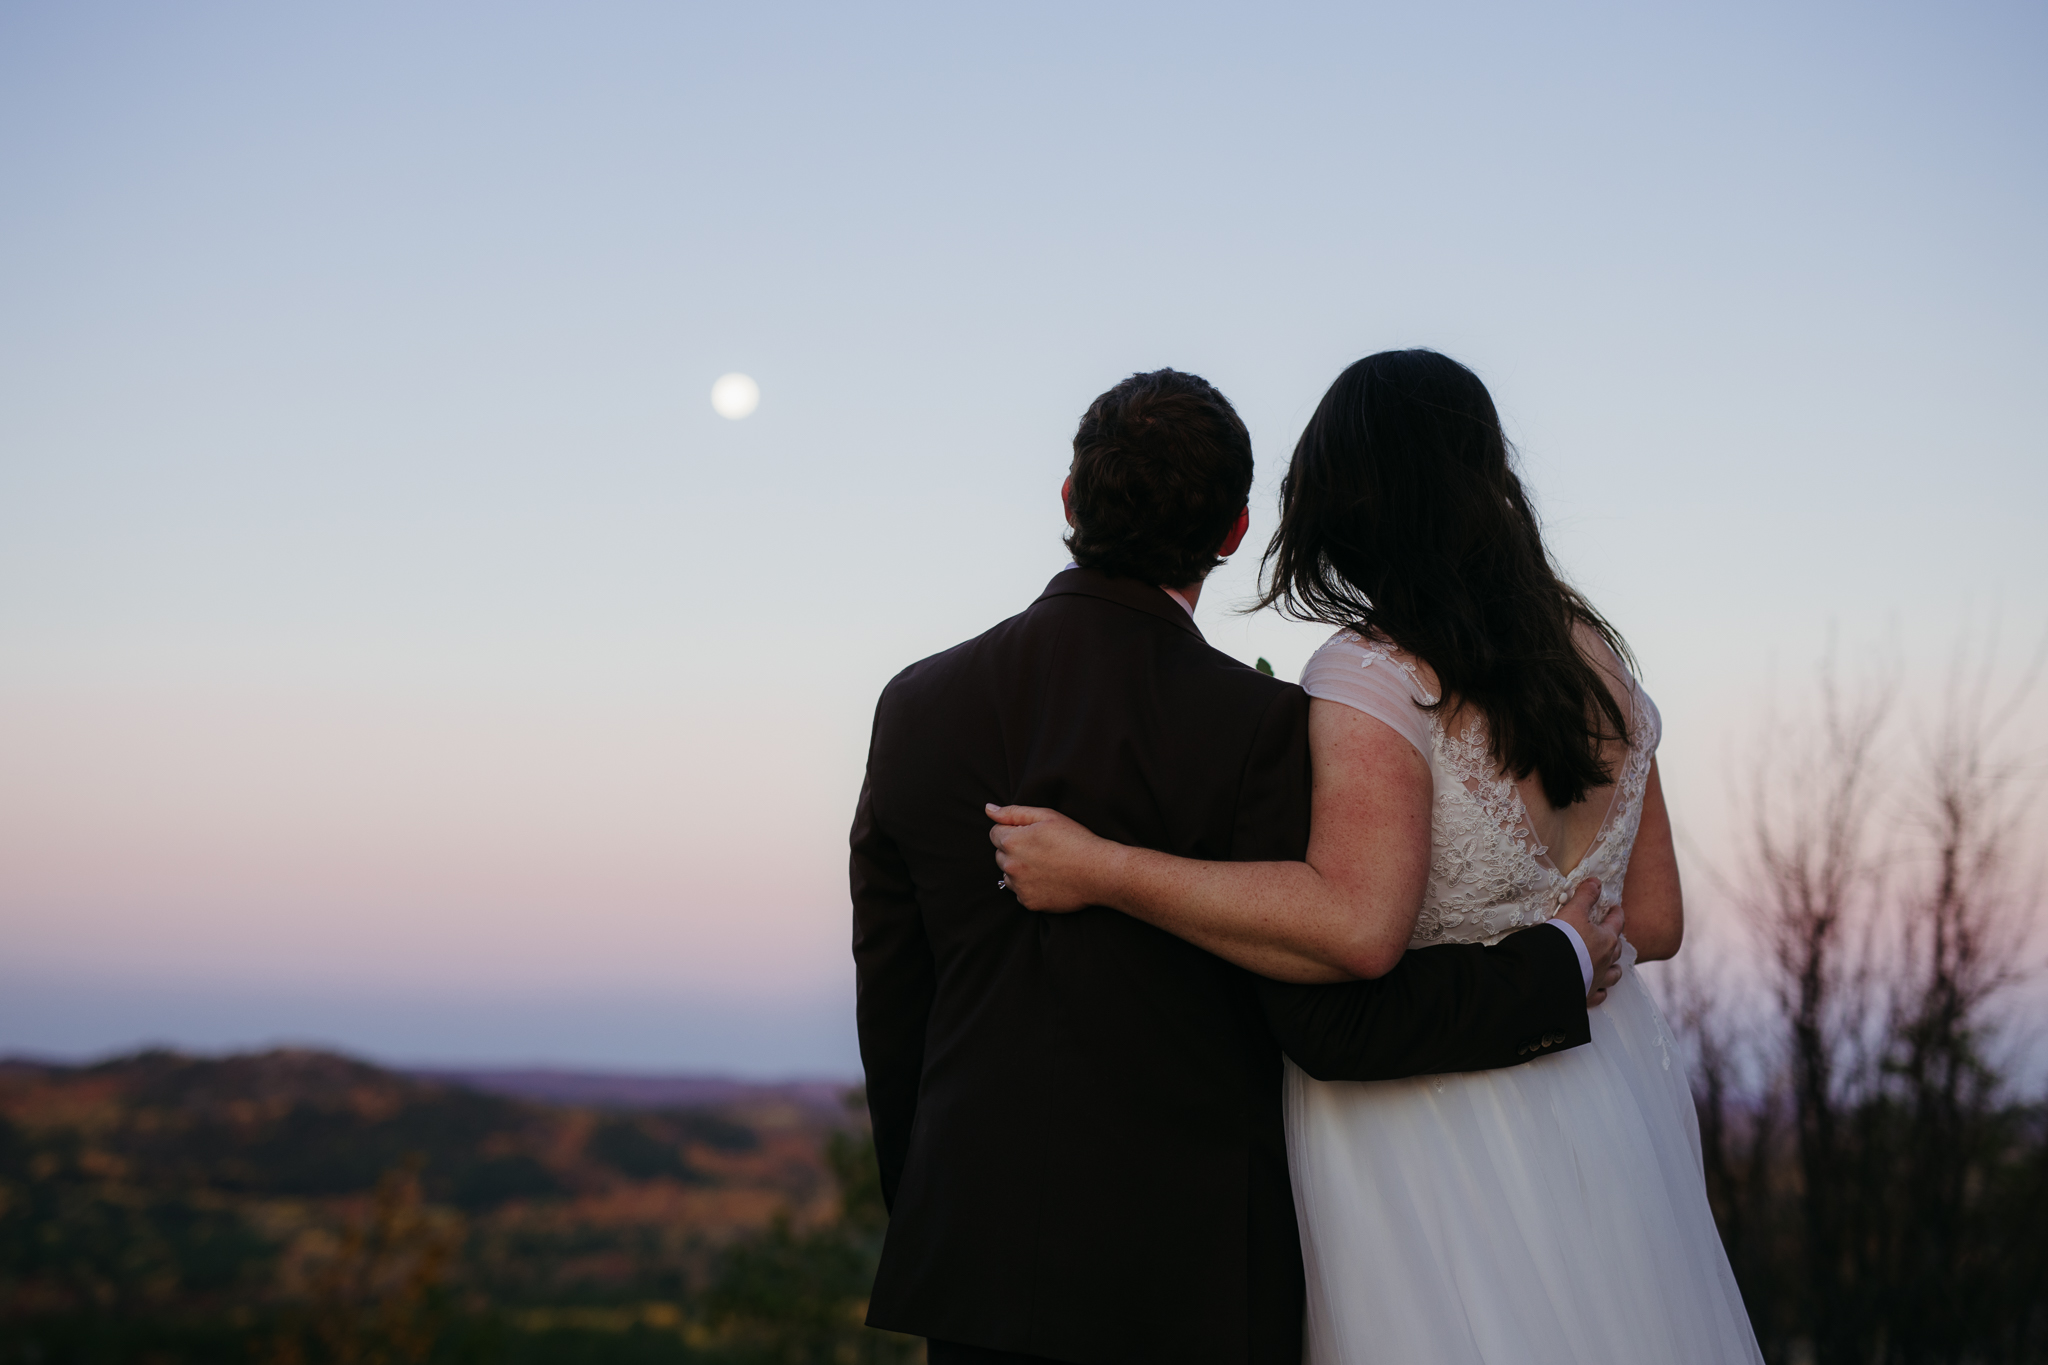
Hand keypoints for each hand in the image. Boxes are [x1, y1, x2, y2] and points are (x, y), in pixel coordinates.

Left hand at [986, 804, 1117, 912]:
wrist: (1099, 872)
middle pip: (1000, 855)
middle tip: (1041, 848)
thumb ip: (1013, 812)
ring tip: (1047, 864)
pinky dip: (1030, 886)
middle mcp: (1010, 866)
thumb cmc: (1075, 840)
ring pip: (1009, 875)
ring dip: (1020, 869)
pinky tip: (1049, 879)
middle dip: (1014, 850)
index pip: (995, 833)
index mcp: (1012, 842)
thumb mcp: (1046, 816)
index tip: (1033, 834)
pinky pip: (1021, 892)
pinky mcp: (1029, 903)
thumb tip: (988, 809)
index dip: (1013, 830)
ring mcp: (1020, 887)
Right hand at [1553, 880, 1625, 1007]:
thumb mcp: (1572, 912)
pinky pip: (1599, 995)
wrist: (1548, 972)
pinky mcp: (1586, 994)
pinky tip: (1599, 990)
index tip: (1616, 909)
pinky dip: (1601, 991)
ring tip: (1611, 965)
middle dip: (1615, 941)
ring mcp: (1598, 979)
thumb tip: (1596, 882)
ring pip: (1614, 974)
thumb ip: (1585, 896)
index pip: (1616, 923)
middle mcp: (1606, 961)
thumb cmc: (1562, 940)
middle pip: (1617, 949)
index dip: (1616, 914)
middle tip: (1611, 935)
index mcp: (1606, 940)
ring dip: (1614, 968)